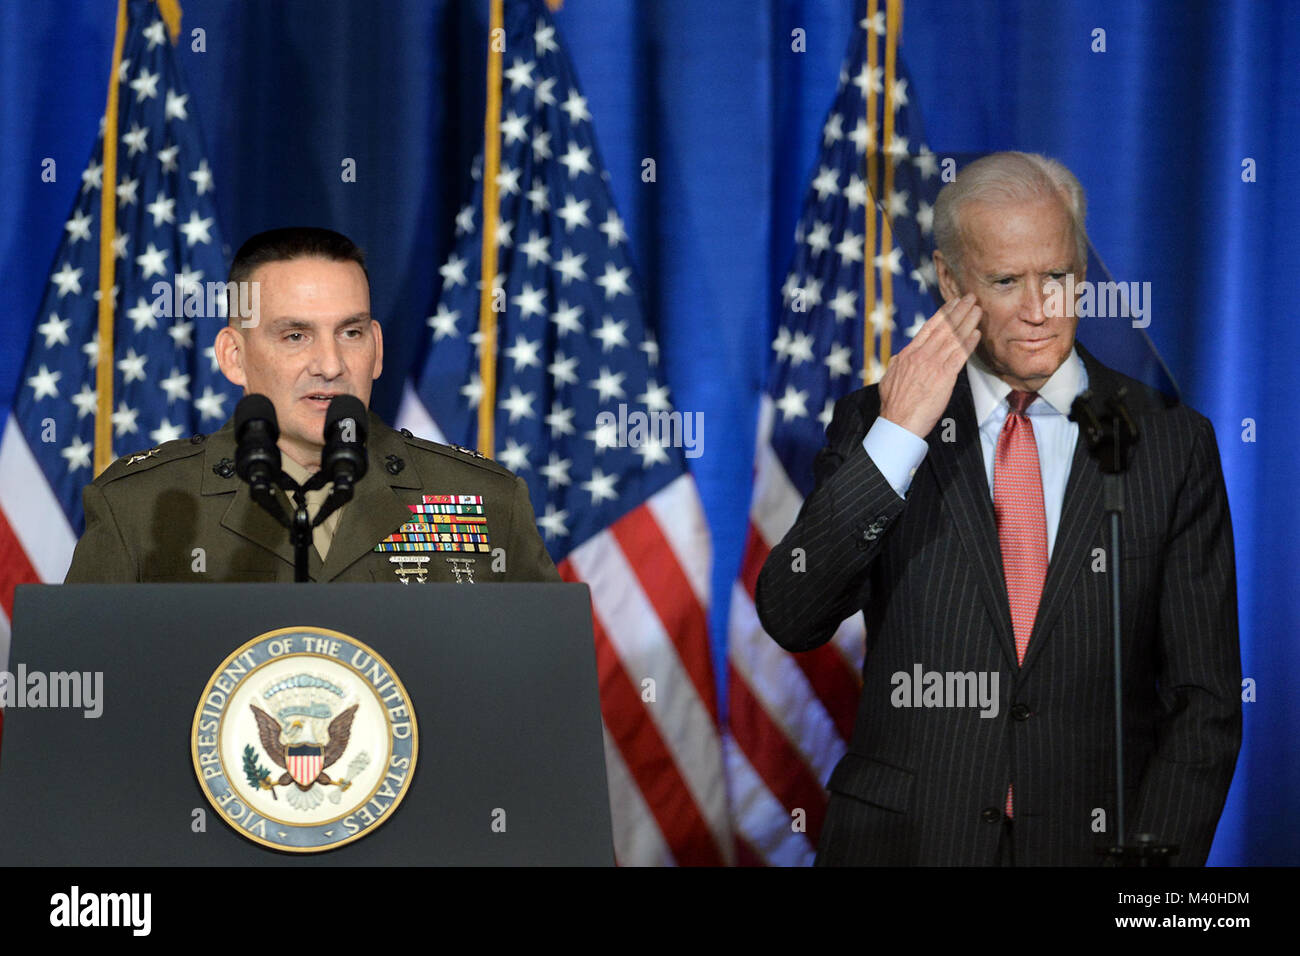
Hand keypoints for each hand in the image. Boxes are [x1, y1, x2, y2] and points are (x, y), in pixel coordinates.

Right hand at [878, 293, 981, 437]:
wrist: (898, 422)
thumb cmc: (894, 405)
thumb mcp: (889, 378)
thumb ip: (897, 364)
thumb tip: (901, 356)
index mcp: (907, 354)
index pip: (928, 328)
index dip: (942, 314)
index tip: (952, 303)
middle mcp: (920, 355)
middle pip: (943, 328)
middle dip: (958, 311)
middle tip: (970, 298)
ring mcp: (933, 365)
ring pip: (953, 338)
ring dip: (967, 322)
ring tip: (977, 309)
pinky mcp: (944, 377)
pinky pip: (960, 356)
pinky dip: (969, 343)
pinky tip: (977, 333)